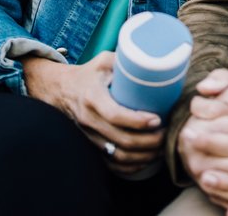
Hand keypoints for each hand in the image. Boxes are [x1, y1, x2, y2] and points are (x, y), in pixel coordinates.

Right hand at [22, 52, 162, 176]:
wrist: (62, 90)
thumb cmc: (89, 74)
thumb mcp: (104, 61)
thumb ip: (126, 60)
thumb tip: (154, 60)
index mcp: (92, 97)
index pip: (115, 115)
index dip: (138, 121)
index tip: (158, 119)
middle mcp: (89, 119)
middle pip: (120, 139)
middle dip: (147, 141)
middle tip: (165, 134)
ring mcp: (89, 135)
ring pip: (117, 155)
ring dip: (142, 156)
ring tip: (160, 148)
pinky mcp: (91, 144)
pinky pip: (110, 163)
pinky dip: (129, 166)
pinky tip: (145, 160)